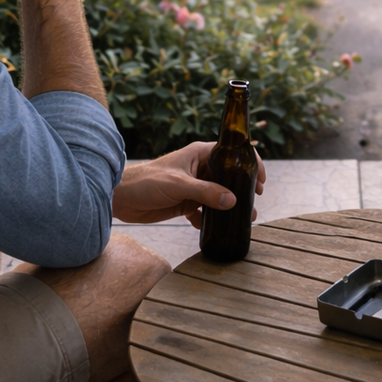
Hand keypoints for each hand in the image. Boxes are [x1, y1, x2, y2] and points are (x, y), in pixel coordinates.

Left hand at [113, 141, 267, 228]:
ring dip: (230, 206)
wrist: (121, 198)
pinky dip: (211, 220)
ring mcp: (193, 186)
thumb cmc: (146, 182)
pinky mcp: (185, 203)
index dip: (249, 162)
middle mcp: (199, 168)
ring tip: (244, 218)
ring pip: (218, 195)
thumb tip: (232, 201)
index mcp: (200, 153)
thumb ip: (205, 193)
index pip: (232, 152)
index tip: (260, 180)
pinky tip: (217, 229)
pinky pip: (204, 211)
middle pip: (228, 176)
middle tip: (255, 202)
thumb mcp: (179, 186)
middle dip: (242, 189)